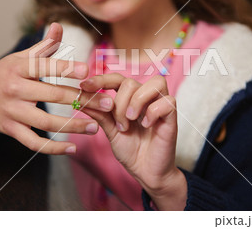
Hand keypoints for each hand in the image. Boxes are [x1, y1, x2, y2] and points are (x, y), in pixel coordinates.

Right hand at [0, 23, 113, 154]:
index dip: (66, 68)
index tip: (88, 71)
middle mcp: (15, 89)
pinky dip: (53, 148)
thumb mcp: (20, 57)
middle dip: (82, 100)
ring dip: (73, 125)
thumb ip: (43, 46)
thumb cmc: (3, 73)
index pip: (45, 66)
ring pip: (46, 121)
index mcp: (20, 68)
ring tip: (95, 127)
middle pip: (53, 95)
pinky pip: (34, 142)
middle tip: (107, 103)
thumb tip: (59, 26)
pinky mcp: (11, 129)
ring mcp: (12, 111)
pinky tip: (72, 148)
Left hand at [80, 73, 186, 209]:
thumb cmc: (131, 150)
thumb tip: (79, 98)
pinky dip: (153, 112)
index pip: (117, 78)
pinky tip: (147, 125)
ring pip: (155, 83)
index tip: (84, 86)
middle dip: (120, 102)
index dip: (101, 79)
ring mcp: (160, 105)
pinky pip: (167, 101)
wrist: (146, 172)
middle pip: (131, 81)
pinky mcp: (172, 117)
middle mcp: (146, 98)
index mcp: (130, 98)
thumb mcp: (110, 131)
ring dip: (137, 102)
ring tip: (131, 121)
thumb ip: (99, 114)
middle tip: (120, 124)